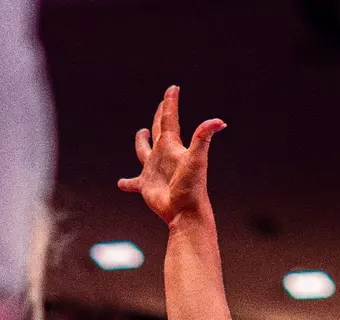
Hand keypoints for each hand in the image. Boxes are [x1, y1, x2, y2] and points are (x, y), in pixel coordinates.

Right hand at [118, 85, 224, 226]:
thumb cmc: (191, 186)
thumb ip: (203, 137)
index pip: (169, 120)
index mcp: (172, 147)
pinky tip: (120, 184)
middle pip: (159, 131)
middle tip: (160, 104)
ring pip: (144, 152)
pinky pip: (133, 183)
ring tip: (141, 133)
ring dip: (142, 143)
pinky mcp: (146, 186)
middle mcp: (163, 156)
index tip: (173, 88)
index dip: (170, 104)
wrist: (185, 212)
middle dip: (159, 116)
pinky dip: (127, 183)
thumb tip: (219, 121)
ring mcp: (154, 171)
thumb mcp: (197, 159)